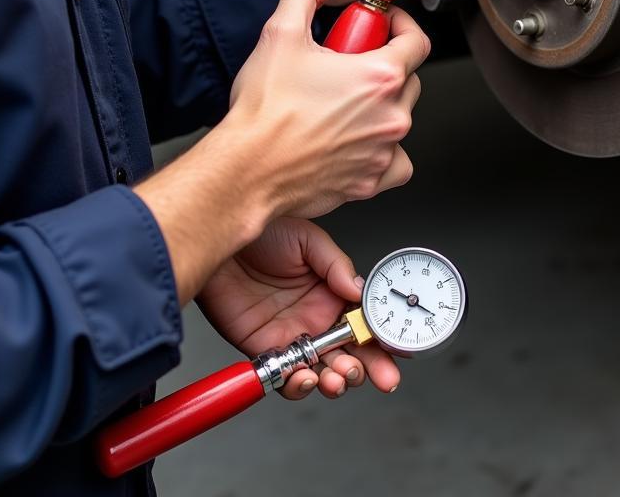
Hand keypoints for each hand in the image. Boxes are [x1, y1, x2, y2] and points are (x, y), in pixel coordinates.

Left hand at [199, 218, 400, 400]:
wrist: (221, 243)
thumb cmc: (263, 234)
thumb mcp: (308, 240)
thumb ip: (336, 266)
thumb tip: (359, 290)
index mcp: (332, 293)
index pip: (365, 322)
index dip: (383, 338)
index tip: (399, 349)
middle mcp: (316, 318)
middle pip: (351, 353)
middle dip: (370, 369)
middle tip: (382, 377)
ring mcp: (292, 336)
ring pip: (323, 370)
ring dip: (338, 380)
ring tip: (341, 376)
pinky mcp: (265, 349)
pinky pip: (286, 376)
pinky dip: (299, 385)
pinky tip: (308, 378)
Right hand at [224, 0, 428, 219]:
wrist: (245, 171)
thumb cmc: (263, 113)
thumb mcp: (280, 35)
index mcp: (380, 77)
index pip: (418, 42)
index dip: (404, 27)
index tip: (387, 25)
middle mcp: (391, 116)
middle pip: (409, 80)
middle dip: (386, 66)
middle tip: (352, 64)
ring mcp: (384, 150)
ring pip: (400, 119)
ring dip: (381, 108)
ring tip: (344, 103)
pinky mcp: (371, 181)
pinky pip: (396, 161)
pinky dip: (383, 152)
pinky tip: (357, 141)